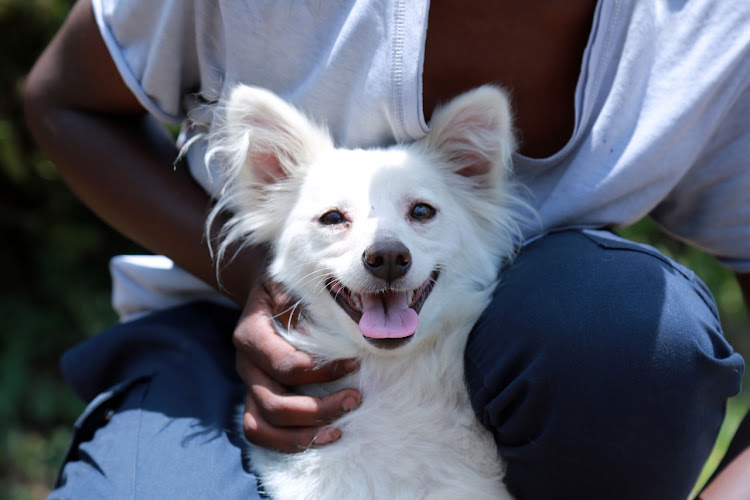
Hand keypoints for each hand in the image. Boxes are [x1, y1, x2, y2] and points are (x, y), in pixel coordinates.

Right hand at [233, 281, 360, 452]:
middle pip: (275, 404)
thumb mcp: (293, 282)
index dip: (321, 371)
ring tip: (339, 431)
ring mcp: (248, 385)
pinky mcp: (256, 399)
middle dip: (318, 408)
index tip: (354, 364)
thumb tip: (330, 325)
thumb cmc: (288, 286)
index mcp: (252, 334)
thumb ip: (303, 302)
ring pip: (261, 428)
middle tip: (355, 399)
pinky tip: (324, 436)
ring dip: (302, 435)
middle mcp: (246, 364)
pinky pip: (261, 433)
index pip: (284, 365)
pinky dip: (290, 442)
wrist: (269, 290)